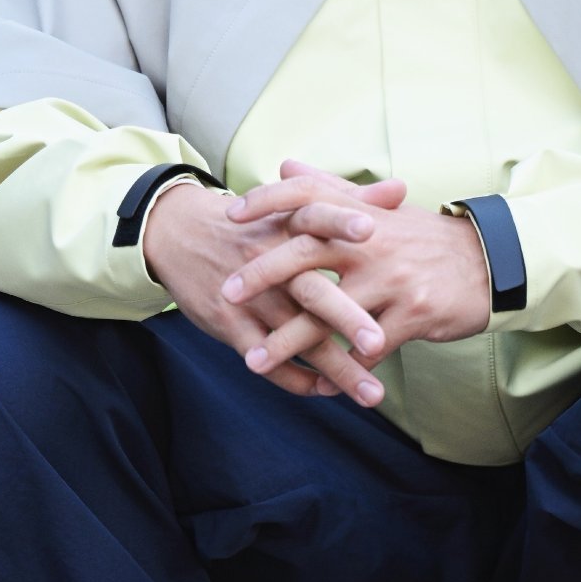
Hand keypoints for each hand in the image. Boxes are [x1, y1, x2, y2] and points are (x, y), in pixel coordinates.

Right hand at [142, 176, 403, 405]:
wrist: (179, 234)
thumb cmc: (251, 222)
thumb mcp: (290, 206)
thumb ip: (350, 200)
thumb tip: (401, 189)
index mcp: (286, 225)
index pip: (315, 217)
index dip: (340, 221)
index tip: (374, 229)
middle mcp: (268, 261)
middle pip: (310, 290)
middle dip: (345, 317)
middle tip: (380, 341)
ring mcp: (249, 297)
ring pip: (295, 338)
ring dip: (335, 368)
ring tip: (372, 392)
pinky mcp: (229, 325)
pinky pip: (267, 360)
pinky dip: (297, 379)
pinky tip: (327, 391)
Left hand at [222, 161, 490, 387]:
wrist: (489, 264)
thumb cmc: (425, 239)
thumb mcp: (381, 209)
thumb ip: (330, 189)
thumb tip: (286, 165)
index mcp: (362, 215)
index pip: (308, 197)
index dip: (268, 201)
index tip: (230, 214)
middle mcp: (373, 242)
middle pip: (308, 253)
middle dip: (264, 274)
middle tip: (227, 293)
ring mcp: (392, 280)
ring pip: (330, 313)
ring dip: (289, 340)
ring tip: (254, 360)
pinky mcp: (413, 315)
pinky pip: (368, 348)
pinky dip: (341, 369)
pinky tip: (317, 386)